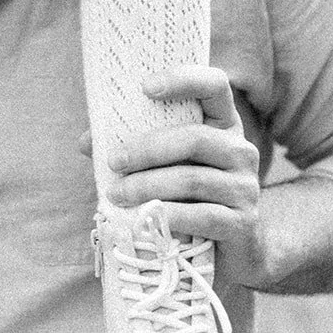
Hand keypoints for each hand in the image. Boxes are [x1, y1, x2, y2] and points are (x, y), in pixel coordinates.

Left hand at [106, 66, 264, 287]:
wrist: (230, 252)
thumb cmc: (189, 197)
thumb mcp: (166, 165)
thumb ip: (133, 148)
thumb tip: (85, 142)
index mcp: (223, 124)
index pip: (214, 85)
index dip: (184, 80)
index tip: (145, 87)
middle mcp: (241, 149)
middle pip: (194, 138)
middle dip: (147, 149)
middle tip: (114, 161)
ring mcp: (246, 186)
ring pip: (192, 179)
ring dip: (148, 186)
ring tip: (116, 194)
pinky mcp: (244, 222)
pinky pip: (202, 215)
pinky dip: (169, 216)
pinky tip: (145, 219)